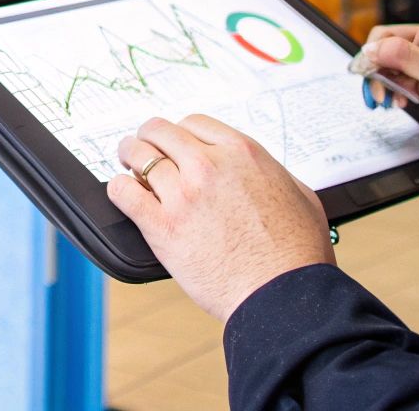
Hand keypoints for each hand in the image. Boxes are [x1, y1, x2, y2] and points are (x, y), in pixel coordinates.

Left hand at [108, 115, 334, 322]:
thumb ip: (272, 175)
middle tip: (142, 149)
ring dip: (129, 158)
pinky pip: (123, 192)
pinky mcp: (162, 226)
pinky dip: (118, 189)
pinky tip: (122, 192)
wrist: (283, 296)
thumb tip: (259, 171)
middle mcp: (209, 167)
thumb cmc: (298, 254)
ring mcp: (183, 195)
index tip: (175, 146)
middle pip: (159, 132)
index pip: (193, 123)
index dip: (180, 134)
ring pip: (138, 156)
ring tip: (127, 166)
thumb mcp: (301, 196)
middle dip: (149, 138)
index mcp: (243, 154)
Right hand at [361, 24, 418, 165]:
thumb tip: (372, 48)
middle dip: (376, 73)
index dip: (373, 54)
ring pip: (388, 71)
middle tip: (379, 95)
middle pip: (383, 54)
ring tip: (390, 102)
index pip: (387, 36)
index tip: (367, 74)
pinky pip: (398, 86)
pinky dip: (393, 95)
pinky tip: (400, 104)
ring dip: (383, 86)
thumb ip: (408, 59)